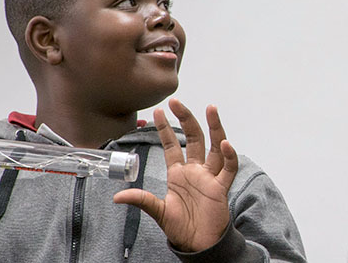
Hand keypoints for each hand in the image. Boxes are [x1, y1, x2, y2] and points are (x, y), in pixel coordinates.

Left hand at [113, 98, 239, 252]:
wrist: (198, 244)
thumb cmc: (180, 228)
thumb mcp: (158, 212)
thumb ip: (141, 200)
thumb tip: (117, 197)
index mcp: (178, 174)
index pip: (172, 145)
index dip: (166, 128)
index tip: (159, 111)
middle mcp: (195, 171)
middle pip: (194, 138)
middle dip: (186, 119)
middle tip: (177, 102)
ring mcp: (209, 177)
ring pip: (215, 147)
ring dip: (215, 128)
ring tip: (211, 109)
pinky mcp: (221, 187)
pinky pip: (228, 168)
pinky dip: (229, 156)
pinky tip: (225, 144)